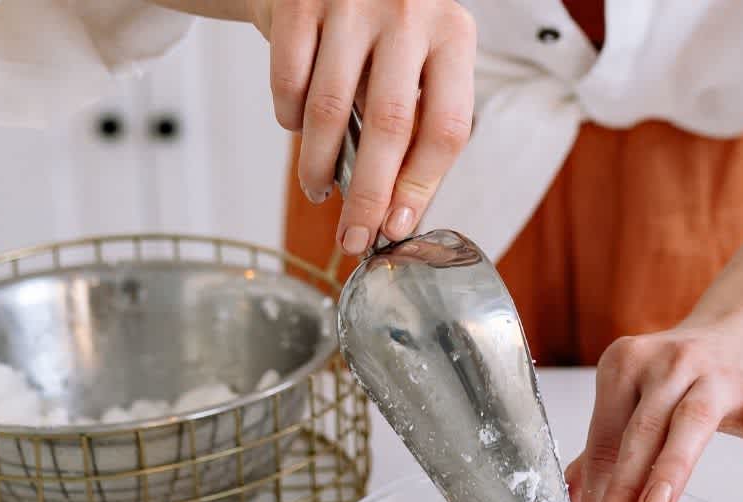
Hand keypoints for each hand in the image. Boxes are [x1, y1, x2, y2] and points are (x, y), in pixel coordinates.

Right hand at [252, 0, 475, 253]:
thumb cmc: (381, 33)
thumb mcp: (422, 63)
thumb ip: (419, 126)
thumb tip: (398, 214)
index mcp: (454, 34)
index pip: (446, 128)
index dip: (420, 187)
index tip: (397, 226)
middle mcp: (408, 12)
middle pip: (391, 124)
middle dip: (368, 194)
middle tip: (353, 236)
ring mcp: (351, 2)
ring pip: (330, 107)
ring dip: (318, 163)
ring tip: (317, 188)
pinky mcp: (298, 0)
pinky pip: (288, 80)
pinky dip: (288, 116)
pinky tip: (296, 127)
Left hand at [563, 176, 742, 501]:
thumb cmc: (689, 370)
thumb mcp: (639, 395)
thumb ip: (607, 444)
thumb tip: (570, 498)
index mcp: (624, 368)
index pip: (604, 443)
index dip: (593, 498)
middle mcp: (665, 366)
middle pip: (638, 436)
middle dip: (620, 493)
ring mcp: (716, 374)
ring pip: (688, 423)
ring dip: (670, 468)